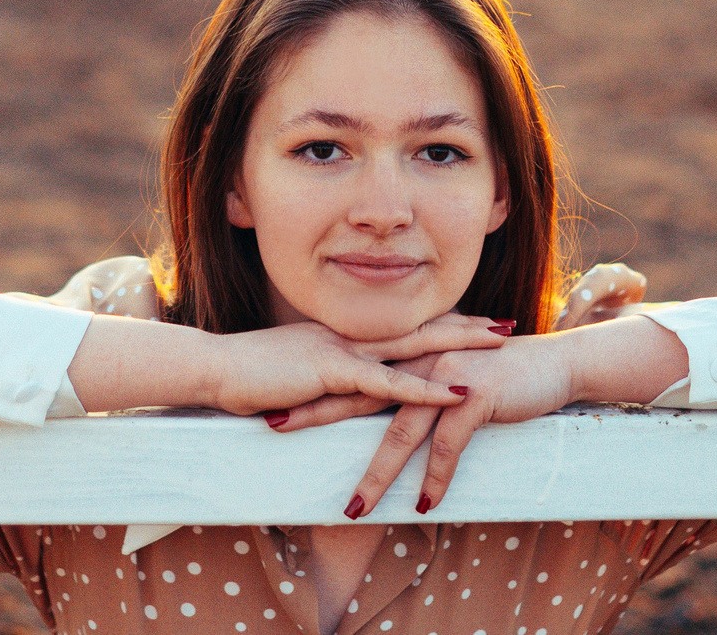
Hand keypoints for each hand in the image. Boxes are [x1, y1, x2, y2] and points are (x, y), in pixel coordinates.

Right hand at [207, 313, 508, 416]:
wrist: (213, 368)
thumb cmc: (244, 377)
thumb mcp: (291, 376)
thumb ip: (319, 380)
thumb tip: (336, 391)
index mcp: (340, 337)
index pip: (399, 328)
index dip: (438, 324)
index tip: (472, 322)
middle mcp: (348, 336)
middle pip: (418, 328)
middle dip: (464, 326)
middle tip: (503, 324)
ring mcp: (343, 350)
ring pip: (414, 345)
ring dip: (459, 345)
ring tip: (498, 343)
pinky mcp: (333, 372)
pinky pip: (388, 382)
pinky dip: (426, 389)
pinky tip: (457, 393)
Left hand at [271, 316, 685, 516]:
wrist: (550, 365)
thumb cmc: (494, 375)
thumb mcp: (443, 379)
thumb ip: (410, 388)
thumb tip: (376, 414)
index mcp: (404, 357)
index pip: (348, 374)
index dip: (311, 389)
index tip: (272, 401)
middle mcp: (416, 362)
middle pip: (358, 395)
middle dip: (315, 415)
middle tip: (275, 427)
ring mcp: (444, 377)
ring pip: (399, 432)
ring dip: (378, 475)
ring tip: (355, 508)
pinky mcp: (475, 396)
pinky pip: (448, 444)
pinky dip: (436, 477)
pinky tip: (427, 503)